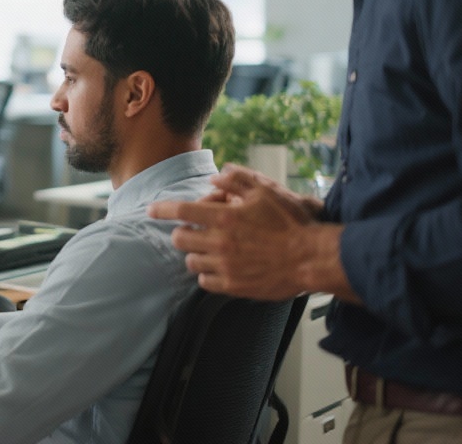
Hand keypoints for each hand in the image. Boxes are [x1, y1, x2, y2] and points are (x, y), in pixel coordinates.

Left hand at [148, 164, 357, 302]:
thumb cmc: (290, 223)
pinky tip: (218, 267)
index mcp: (225, 217)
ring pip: (191, 261)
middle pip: (180, 238)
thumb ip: (238, 180)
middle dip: (183, 232)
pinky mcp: (233, 285)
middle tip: (193, 230)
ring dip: (195, 253)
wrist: (310, 258)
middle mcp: (220, 242)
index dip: (162, 209)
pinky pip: (205, 281)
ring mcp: (225, 266)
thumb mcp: (266, 192)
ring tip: (209, 248)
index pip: (181, 210)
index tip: (151, 210)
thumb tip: (216, 175)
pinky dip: (207, 273)